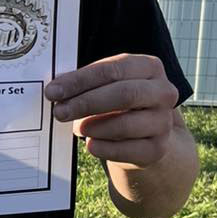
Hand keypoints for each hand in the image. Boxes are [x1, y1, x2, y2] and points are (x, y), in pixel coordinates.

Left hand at [44, 53, 178, 166]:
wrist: (145, 132)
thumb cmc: (118, 101)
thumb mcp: (107, 85)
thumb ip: (86, 84)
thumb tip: (56, 90)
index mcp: (149, 66)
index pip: (111, 69)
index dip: (80, 80)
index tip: (53, 91)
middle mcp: (163, 92)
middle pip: (123, 94)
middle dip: (86, 103)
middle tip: (59, 111)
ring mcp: (163, 122)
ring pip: (125, 125)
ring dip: (94, 127)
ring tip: (77, 128)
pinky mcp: (158, 149)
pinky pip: (127, 150)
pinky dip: (104, 148)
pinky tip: (91, 144)